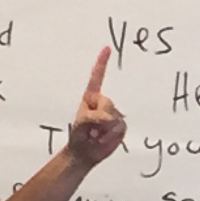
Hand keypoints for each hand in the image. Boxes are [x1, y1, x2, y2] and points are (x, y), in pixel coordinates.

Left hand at [66, 46, 126, 166]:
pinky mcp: (120, 125)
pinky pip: (120, 127)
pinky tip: (104, 138)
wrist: (85, 152)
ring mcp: (113, 114)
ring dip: (105, 129)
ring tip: (96, 135)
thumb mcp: (81, 123)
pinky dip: (112, 135)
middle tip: (91, 129)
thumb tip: (109, 119)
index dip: (102, 62)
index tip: (106, 48)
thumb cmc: (79, 136)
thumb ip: (95, 117)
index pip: (97, 77)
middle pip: (107, 103)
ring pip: (115, 117)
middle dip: (100, 116)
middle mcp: (102, 102)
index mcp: (90, 97)